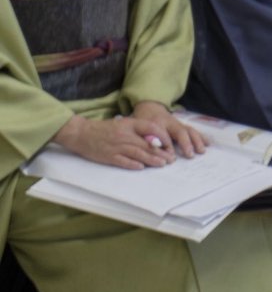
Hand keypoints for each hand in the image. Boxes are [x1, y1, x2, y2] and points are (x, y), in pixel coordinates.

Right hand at [52, 113, 176, 169]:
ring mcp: (116, 146)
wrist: (81, 133)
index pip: (152, 128)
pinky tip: (142, 167)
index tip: (169, 145)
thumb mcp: (124, 124)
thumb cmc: (105, 129)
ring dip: (152, 160)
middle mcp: (124, 134)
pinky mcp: (108, 156)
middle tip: (171, 159)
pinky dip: (133, 164)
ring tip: (162, 164)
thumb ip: (139, 130)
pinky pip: (123, 161)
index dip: (163, 137)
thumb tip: (157, 140)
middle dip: (161, 153)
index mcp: (129, 124)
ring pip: (138, 153)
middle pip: (147, 144)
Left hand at [132, 101, 207, 160]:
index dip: (168, 146)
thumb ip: (147, 139)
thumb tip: (158, 152)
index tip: (172, 158)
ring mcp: (178, 123)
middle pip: (180, 131)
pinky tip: (208, 143)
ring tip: (201, 151)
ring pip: (189, 130)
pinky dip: (201, 136)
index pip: (163, 134)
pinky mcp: (184, 125)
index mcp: (156, 123)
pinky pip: (193, 130)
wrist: (150, 109)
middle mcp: (170, 122)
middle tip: (190, 155)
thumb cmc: (143, 122)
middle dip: (186, 143)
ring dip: (196, 140)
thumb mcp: (139, 129)